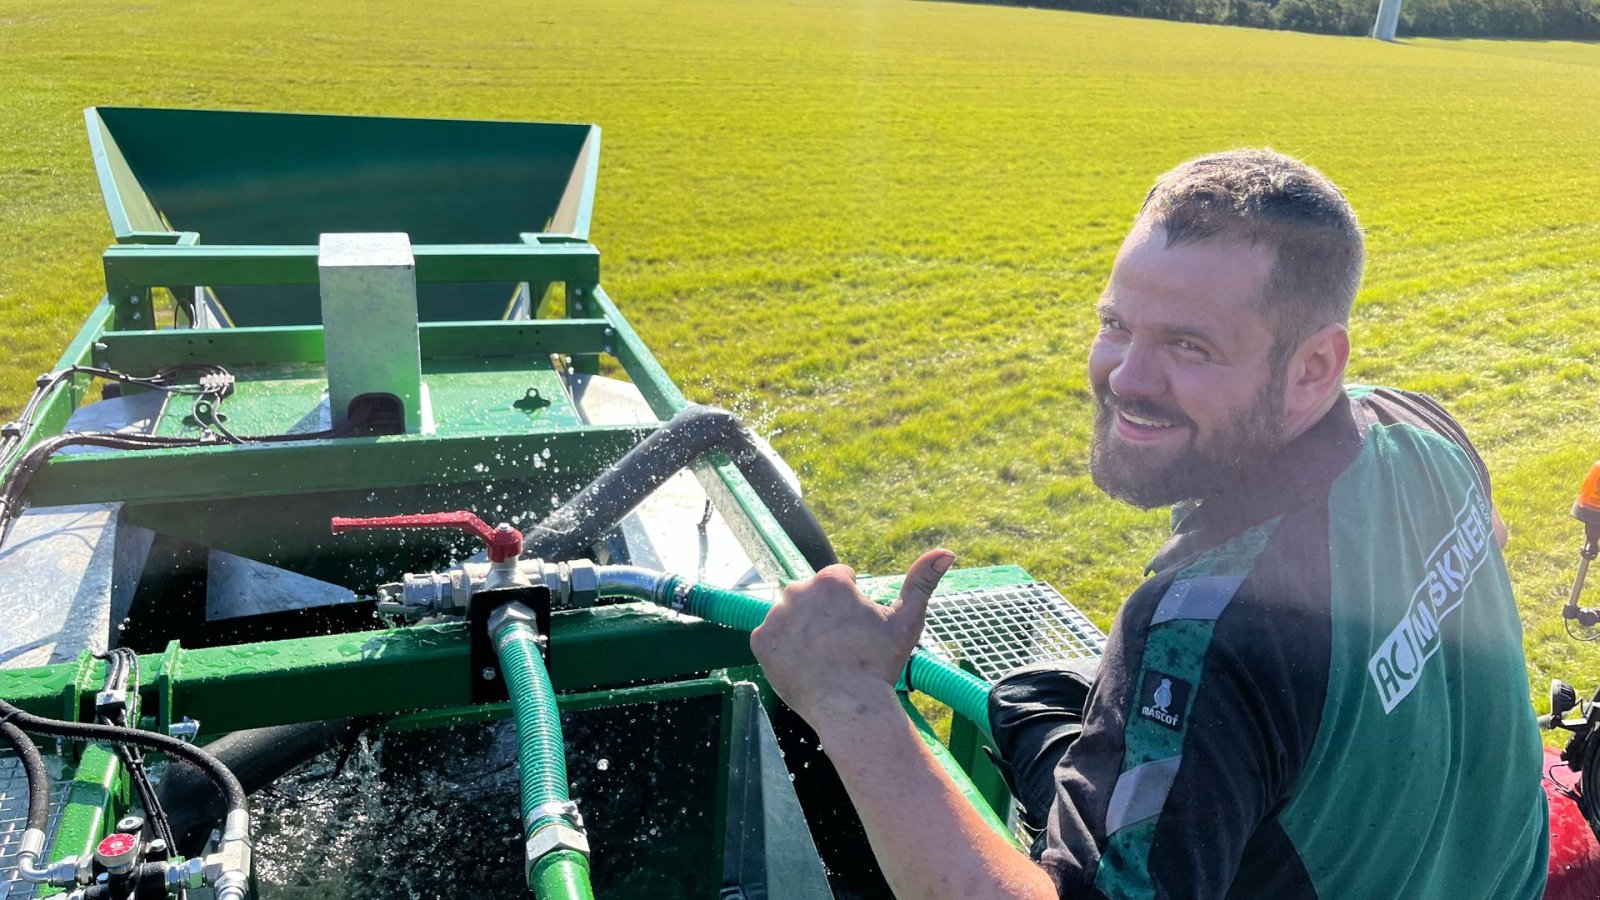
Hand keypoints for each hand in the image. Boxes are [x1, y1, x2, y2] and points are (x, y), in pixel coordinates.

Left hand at [750, 548, 954, 729]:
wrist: (850, 707)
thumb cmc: (880, 664)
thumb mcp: (905, 620)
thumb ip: (922, 581)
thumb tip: (947, 552)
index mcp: (831, 581)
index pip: (839, 580)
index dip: (851, 605)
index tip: (857, 629)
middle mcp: (798, 590)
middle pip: (812, 595)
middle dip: (824, 614)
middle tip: (841, 646)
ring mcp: (776, 616)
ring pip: (791, 615)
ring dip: (803, 628)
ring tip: (823, 656)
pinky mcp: (761, 640)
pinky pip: (772, 637)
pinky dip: (784, 648)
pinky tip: (804, 664)